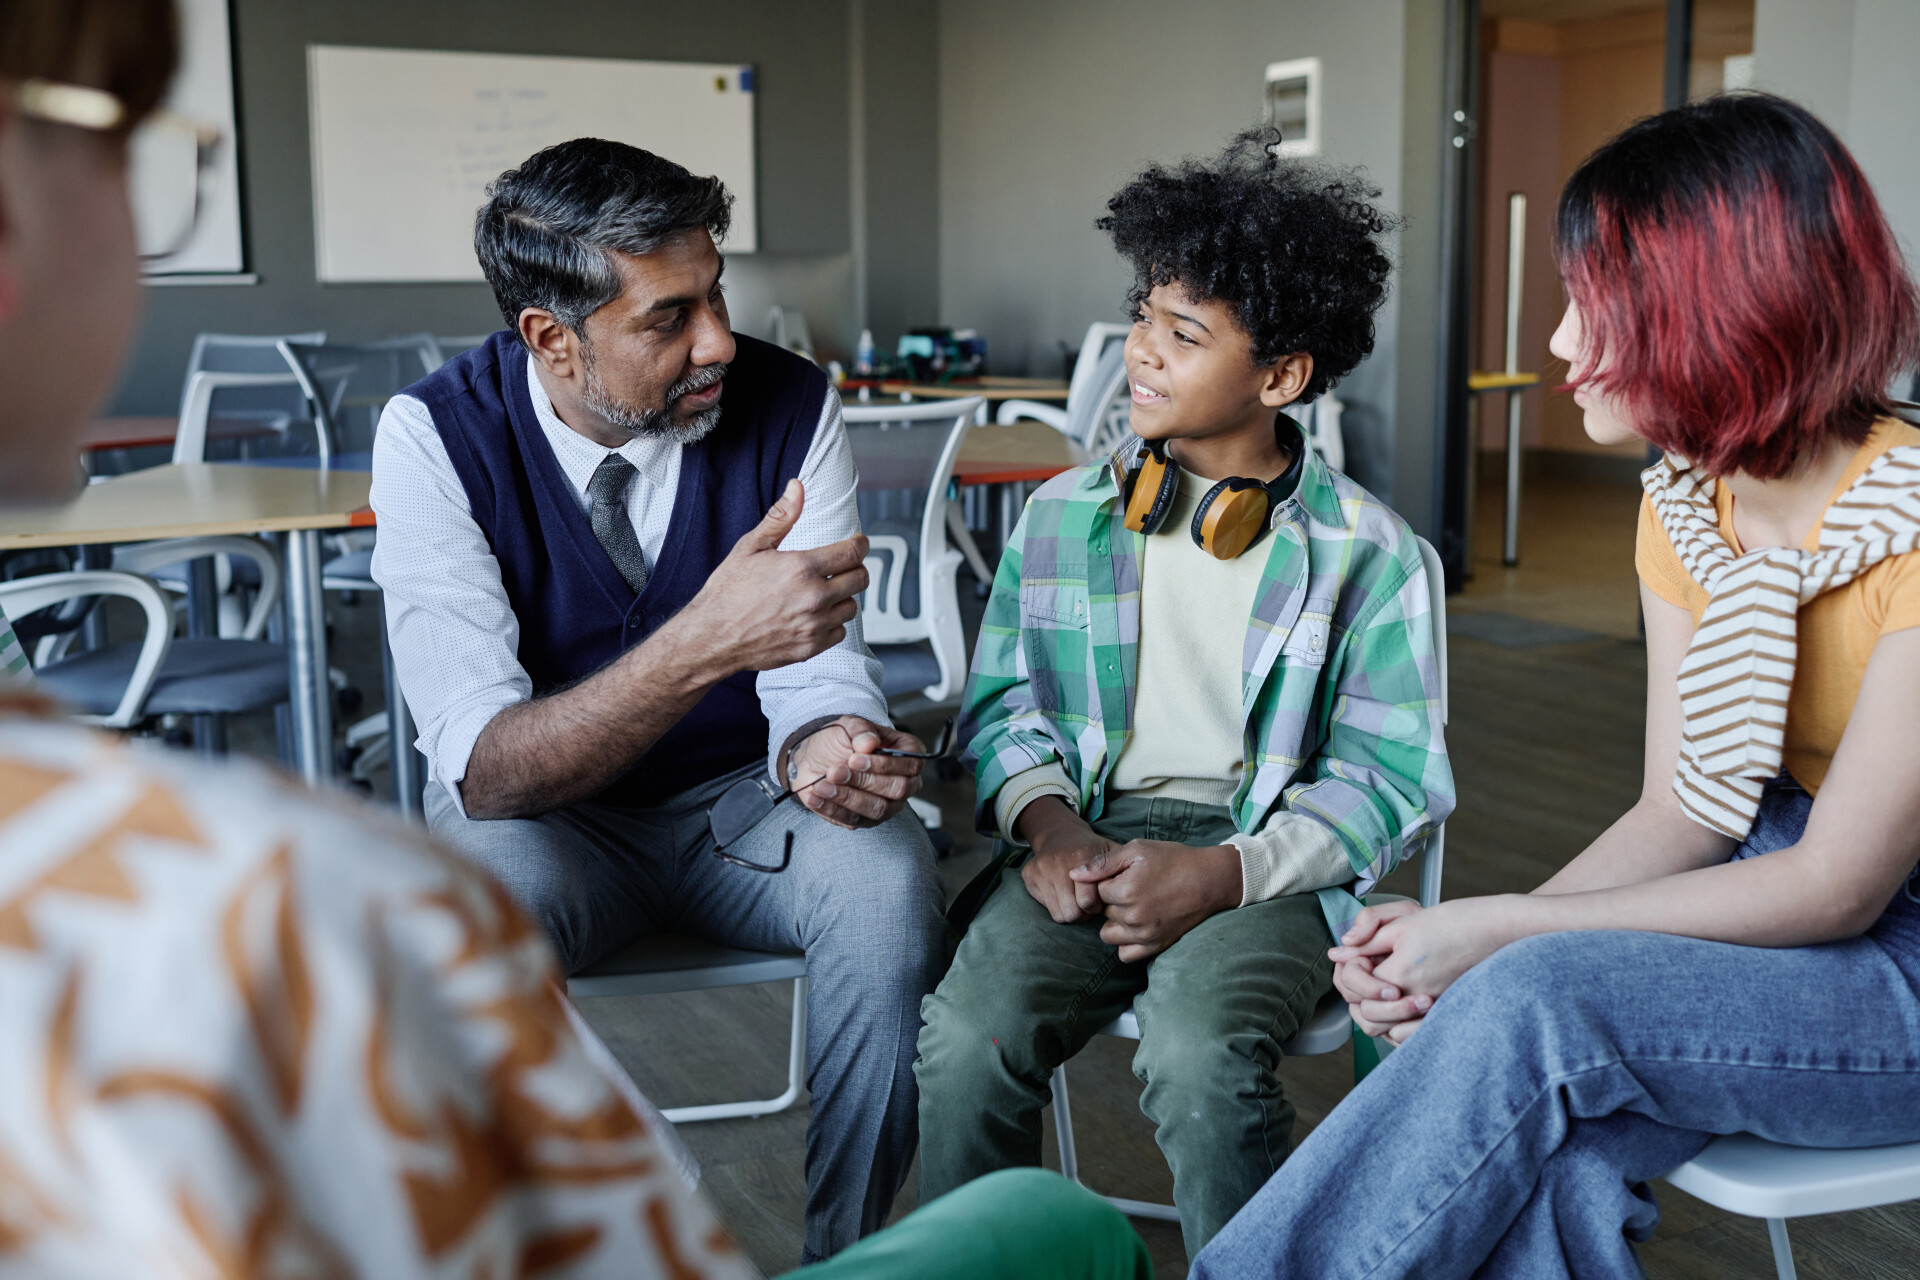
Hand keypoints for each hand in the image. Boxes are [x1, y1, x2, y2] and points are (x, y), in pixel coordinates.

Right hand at [681, 479, 870, 674]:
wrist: (712, 636)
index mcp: (801, 568)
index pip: (853, 552)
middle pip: (861, 578)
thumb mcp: (751, 547)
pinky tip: (813, 614)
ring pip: (852, 606)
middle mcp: (813, 597)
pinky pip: (840, 631)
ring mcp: (814, 625)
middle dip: (855, 568)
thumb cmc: (728, 591)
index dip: (860, 544)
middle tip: (841, 566)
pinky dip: (832, 622)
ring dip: (842, 596)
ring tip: (821, 592)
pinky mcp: (811, 647)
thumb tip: (797, 488)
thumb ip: (781, 517)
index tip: (857, 543)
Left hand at [789, 718, 923, 829]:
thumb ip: (860, 731)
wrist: (818, 758)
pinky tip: (816, 797)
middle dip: (864, 781)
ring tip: (822, 785)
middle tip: (835, 771)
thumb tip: (869, 742)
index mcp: (907, 755)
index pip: (911, 765)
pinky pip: (854, 820)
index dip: (884, 764)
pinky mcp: (866, 820)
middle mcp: (904, 783)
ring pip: (877, 809)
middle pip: (897, 789)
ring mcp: (888, 805)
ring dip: (847, 797)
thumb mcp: (849, 726)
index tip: (854, 759)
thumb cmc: (842, 741)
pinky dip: (832, 809)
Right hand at [1017, 797, 1113, 923]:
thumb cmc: (1090, 849)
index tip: (1099, 900)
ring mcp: (1040, 870)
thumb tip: (1136, 890)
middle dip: (1083, 913)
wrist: (1059, 833)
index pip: (1088, 902)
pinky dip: (1056, 906)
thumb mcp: (1110, 851)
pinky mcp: (1028, 876)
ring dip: (1070, 912)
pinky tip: (1063, 895)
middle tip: (1087, 903)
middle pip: (1072, 913)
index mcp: (1082, 857)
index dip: (1096, 906)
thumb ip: (1122, 868)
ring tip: (1076, 900)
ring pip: (1059, 915)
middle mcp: (1057, 863)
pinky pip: (1046, 908)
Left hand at [1068, 840, 1242, 962]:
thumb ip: (1102, 863)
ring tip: (1133, 907)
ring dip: (1115, 923)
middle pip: (1102, 913)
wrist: (1210, 880)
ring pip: (1108, 935)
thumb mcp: (1137, 850)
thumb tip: (1073, 874)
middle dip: (1111, 901)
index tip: (1124, 875)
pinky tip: (1136, 926)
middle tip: (1133, 888)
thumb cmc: (1174, 860)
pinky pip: (1125, 954)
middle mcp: (1132, 916)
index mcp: (1125, 890)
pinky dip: (1126, 942)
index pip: (1095, 891)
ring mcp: (1144, 934)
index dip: (1107, 881)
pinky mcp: (1155, 946)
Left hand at [1329, 896, 1525, 1022]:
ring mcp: (1432, 1012)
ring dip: (1377, 1013)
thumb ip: (1366, 938)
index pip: (1356, 986)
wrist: (1497, 931)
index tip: (1363, 954)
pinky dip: (1398, 1024)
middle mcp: (1415, 999)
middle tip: (1367, 973)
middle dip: (1359, 996)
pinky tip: (1399, 1001)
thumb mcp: (1403, 921)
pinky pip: (1410, 1035)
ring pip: (1388, 1032)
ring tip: (1380, 988)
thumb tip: (1338, 952)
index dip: (1351, 969)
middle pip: (1367, 1016)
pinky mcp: (1444, 1015)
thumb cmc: (1453, 921)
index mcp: (1400, 974)